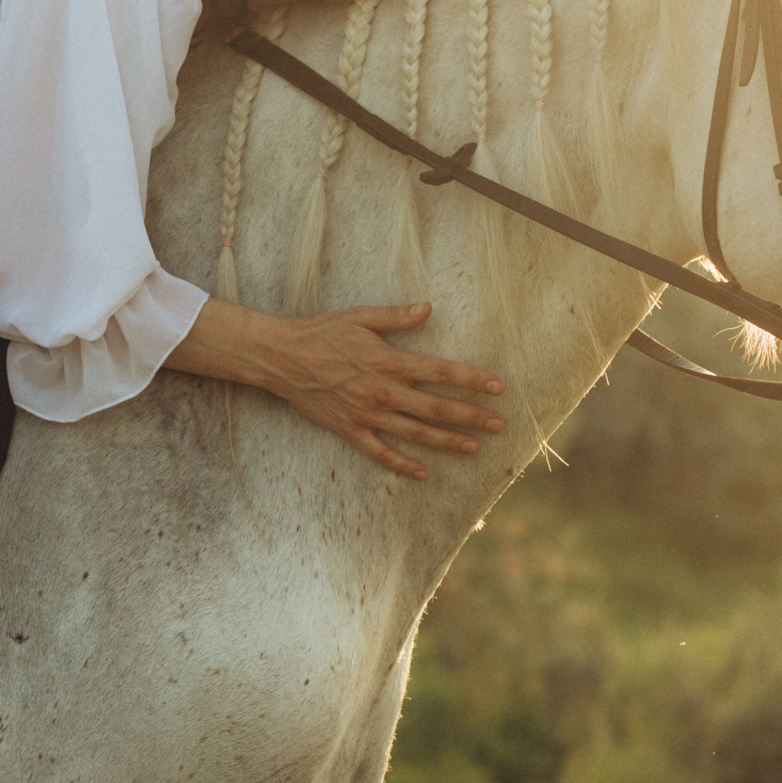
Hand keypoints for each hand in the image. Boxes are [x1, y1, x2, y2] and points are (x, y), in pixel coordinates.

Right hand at [166, 298, 505, 479]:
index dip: (471, 380)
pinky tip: (424, 473)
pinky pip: (381, 453)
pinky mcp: (350, 430)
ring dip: (447, 441)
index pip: (440, 372)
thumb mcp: (360, 317)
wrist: (281, 359)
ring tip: (475, 448)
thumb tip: (428, 309)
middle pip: (435, 408)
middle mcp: (382, 392)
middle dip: (471, 416)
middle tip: (499, 424)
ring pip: (415, 433)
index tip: (498, 388)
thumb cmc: (322, 332)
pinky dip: (403, 465)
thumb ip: (396, 317)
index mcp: (387, 362)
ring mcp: (366, 415)